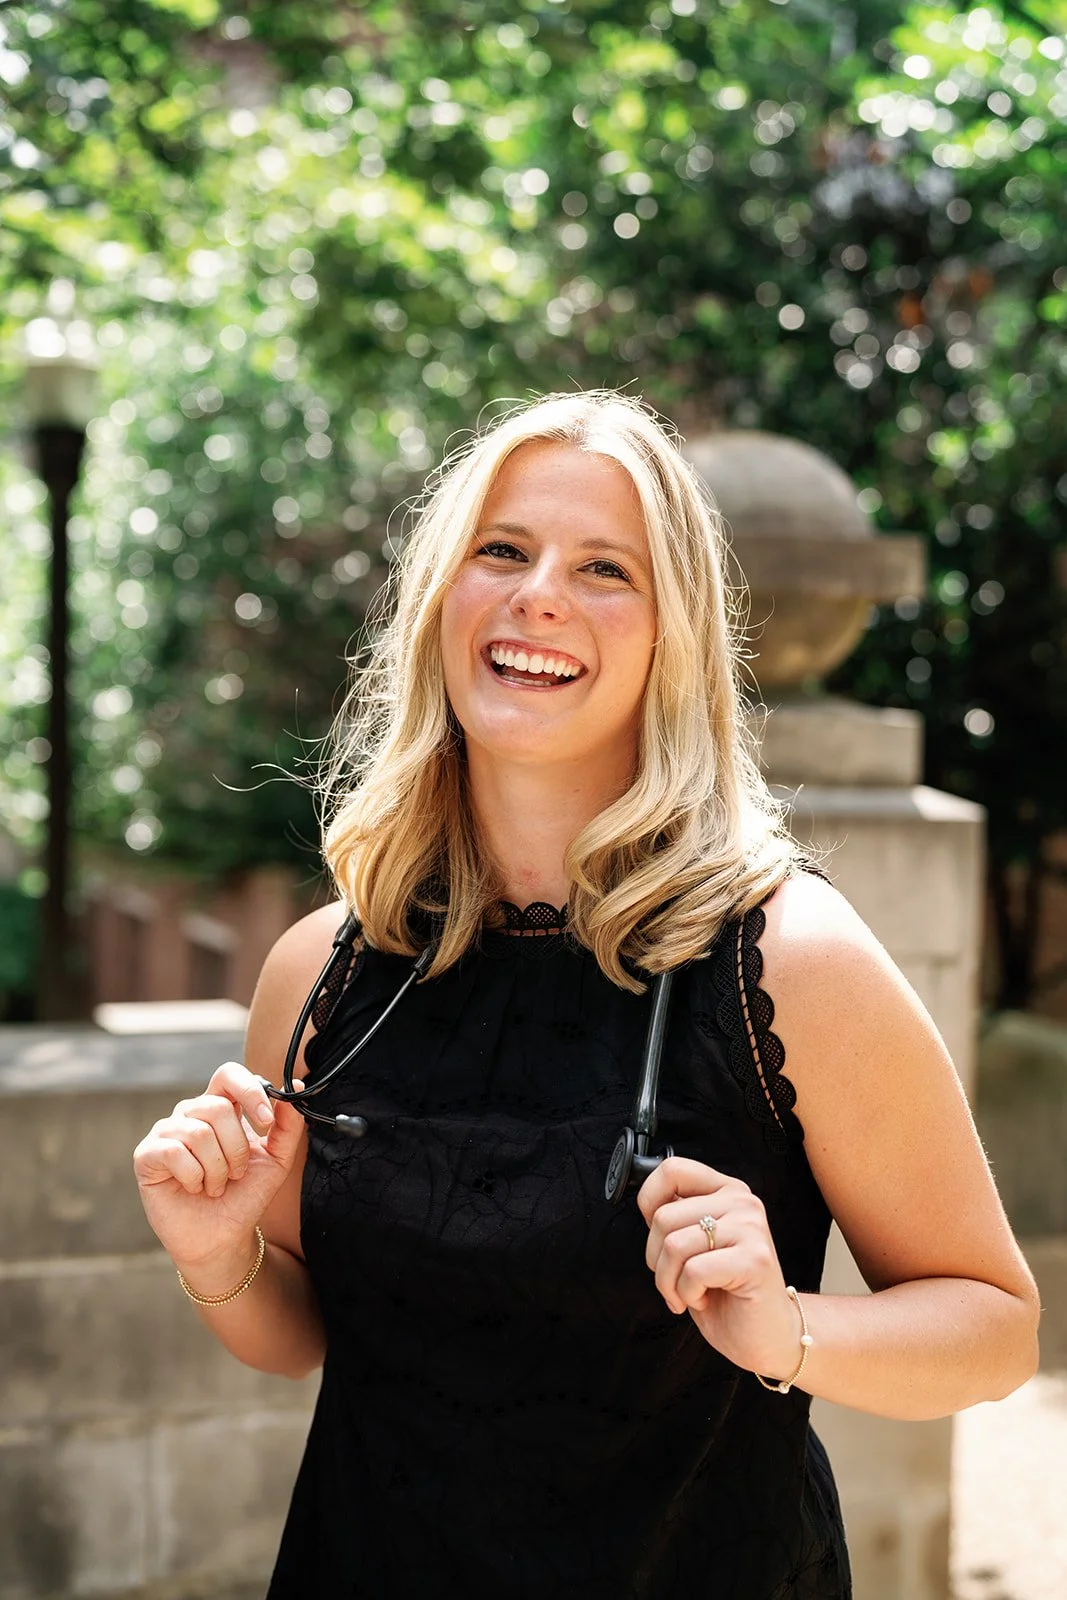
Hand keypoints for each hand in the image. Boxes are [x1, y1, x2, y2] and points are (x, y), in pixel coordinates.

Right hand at [133, 1062, 304, 1275]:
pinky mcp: (147, 1155)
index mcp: (220, 1108)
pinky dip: (194, 1177)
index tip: (267, 1121)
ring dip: (217, 1169)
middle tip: (235, 1174)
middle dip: (236, 1148)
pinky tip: (195, 1188)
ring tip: (215, 1185)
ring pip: (199, 1132)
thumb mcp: (277, 1159)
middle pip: (217, 1107)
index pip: (229, 1075)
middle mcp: (191, 1114)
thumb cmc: (245, 1196)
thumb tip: (297, 1087)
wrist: (222, 1238)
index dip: (250, 1091)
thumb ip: (288, 1124)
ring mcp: (166, 1132)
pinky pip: (175, 1152)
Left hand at [638, 1155, 802, 1381]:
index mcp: (726, 1190)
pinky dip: (687, 1294)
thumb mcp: (695, 1245)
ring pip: (674, 1245)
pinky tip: (705, 1298)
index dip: (648, 1201)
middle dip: (656, 1259)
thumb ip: (678, 1217)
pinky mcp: (754, 1259)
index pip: (671, 1170)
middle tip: (676, 1280)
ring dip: (670, 1282)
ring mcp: (751, 1228)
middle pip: (664, 1217)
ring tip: (690, 1292)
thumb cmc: (726, 1293)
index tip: (656, 1236)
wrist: (766, 1336)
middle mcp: (742, 1202)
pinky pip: (693, 1271)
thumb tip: (647, 1201)